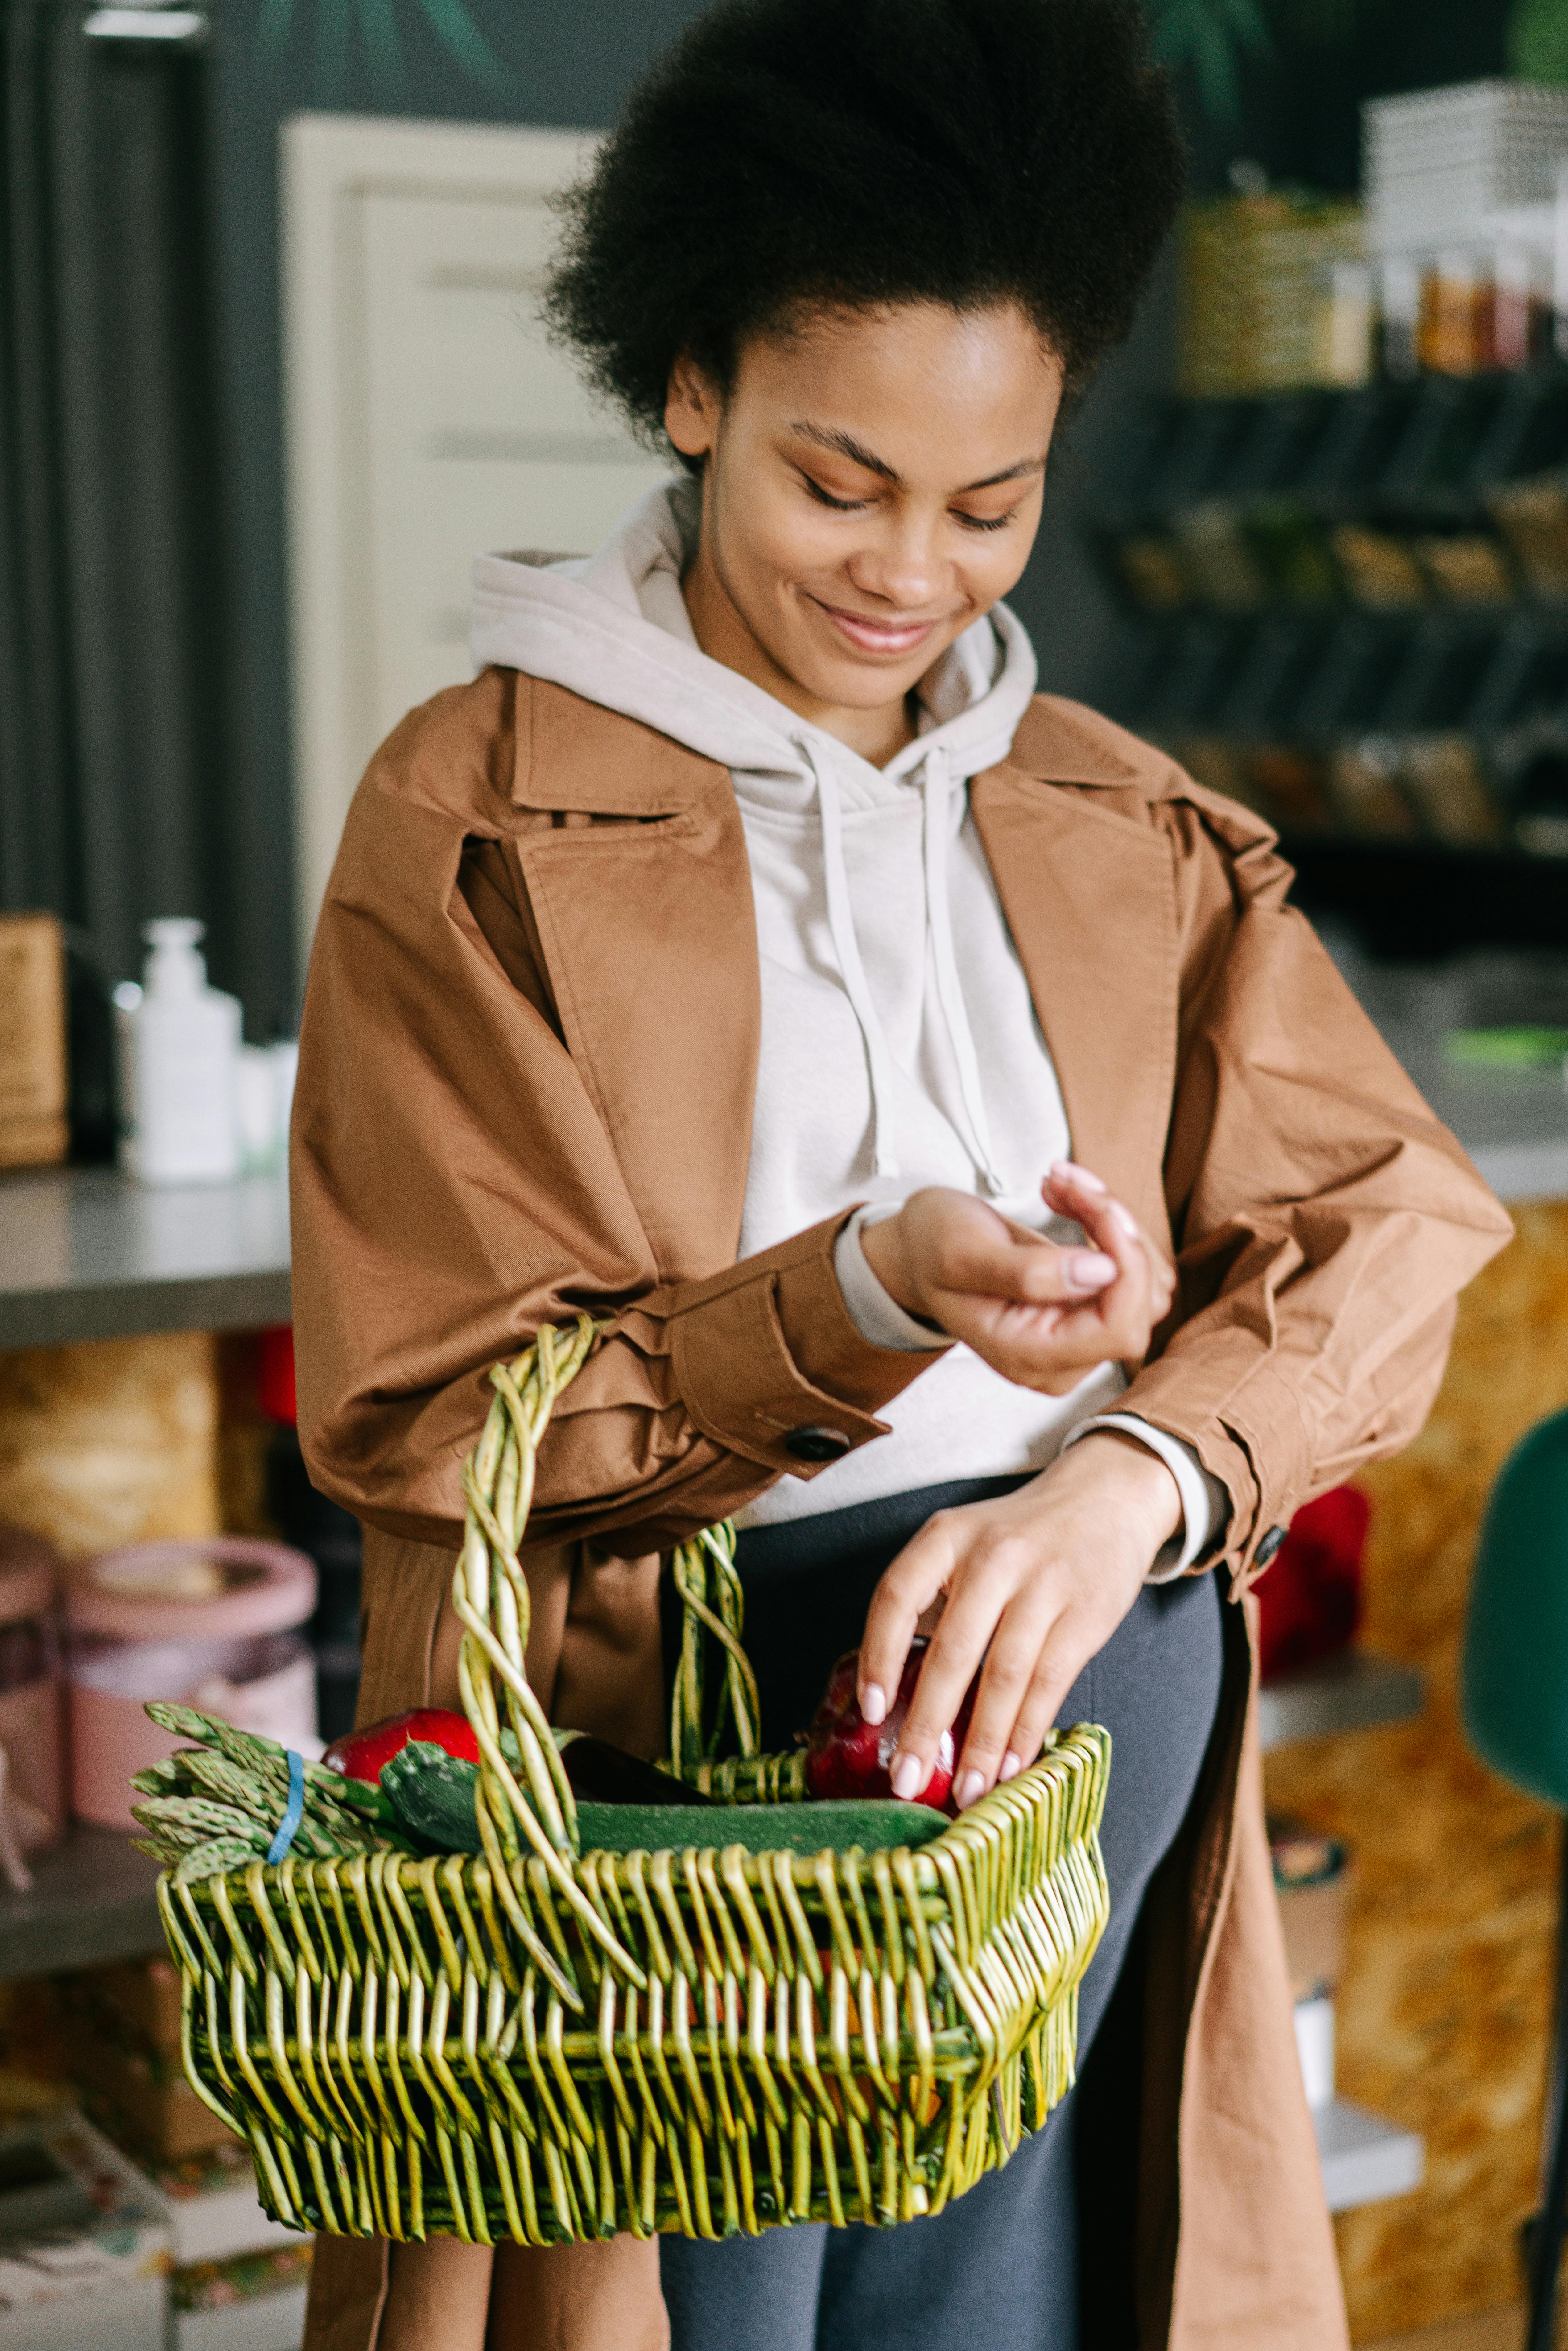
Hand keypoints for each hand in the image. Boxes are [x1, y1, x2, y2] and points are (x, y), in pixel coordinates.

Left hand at [856, 1430, 1182, 1807]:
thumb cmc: (1018, 1536)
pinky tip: (1011, 1768)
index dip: (878, 1657)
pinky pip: (1049, 1683)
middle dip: (926, 1725)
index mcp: (947, 1537)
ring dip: (982, 1743)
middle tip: (905, 1779)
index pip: (896, 1598)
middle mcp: (992, 1557)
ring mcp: (1043, 1585)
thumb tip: (898, 1697)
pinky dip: (1027, 1731)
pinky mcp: (1085, 1614)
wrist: (1104, 1499)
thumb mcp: (964, 1543)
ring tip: (965, 1792)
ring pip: (1004, 1677)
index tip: (871, 1712)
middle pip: (952, 1651)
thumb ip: (932, 1600)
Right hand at [859, 1160, 1174, 1396]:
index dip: (1125, 1267)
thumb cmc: (930, 1250)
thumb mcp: (961, 1253)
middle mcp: (1061, 1359)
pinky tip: (1072, 1201)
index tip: (1094, 1208)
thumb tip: (1101, 1272)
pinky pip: (1133, 1270)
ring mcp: (1078, 1338)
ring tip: (1064, 1185)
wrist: (919, 1250)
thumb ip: (1027, 1273)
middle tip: (1068, 1181)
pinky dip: (1111, 1227)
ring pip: (1146, 1284)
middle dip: (1116, 1232)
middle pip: (1139, 1304)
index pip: (1117, 1328)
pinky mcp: (1089, 1310)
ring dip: (1114, 1223)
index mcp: (1027, 1356)